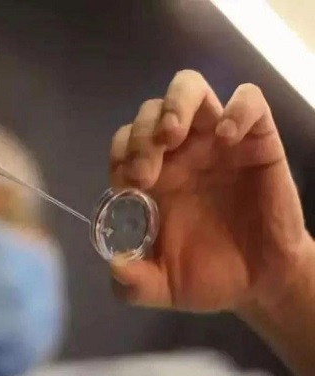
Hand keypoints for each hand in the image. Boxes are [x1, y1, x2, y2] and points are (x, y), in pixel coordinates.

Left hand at [109, 70, 312, 311]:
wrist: (260, 284)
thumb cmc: (205, 277)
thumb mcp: (160, 286)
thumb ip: (132, 282)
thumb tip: (115, 265)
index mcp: (151, 178)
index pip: (123, 143)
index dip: (120, 155)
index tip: (129, 187)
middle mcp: (179, 154)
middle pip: (148, 111)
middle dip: (140, 136)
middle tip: (146, 174)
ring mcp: (215, 142)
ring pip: (189, 88)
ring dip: (175, 105)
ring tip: (173, 136)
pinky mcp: (256, 141)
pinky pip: (249, 101)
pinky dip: (236, 109)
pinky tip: (227, 138)